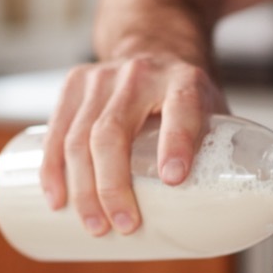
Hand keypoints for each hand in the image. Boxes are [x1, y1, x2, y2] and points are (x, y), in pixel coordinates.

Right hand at [38, 53, 226, 236]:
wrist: (154, 46)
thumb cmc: (184, 96)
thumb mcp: (211, 111)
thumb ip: (215, 153)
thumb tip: (219, 219)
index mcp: (183, 80)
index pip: (180, 108)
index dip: (176, 142)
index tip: (174, 179)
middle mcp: (140, 74)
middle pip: (113, 132)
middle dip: (114, 186)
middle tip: (125, 225)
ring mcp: (101, 77)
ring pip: (80, 137)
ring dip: (83, 189)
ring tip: (95, 226)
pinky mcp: (73, 84)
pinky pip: (55, 132)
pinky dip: (53, 170)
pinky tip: (57, 199)